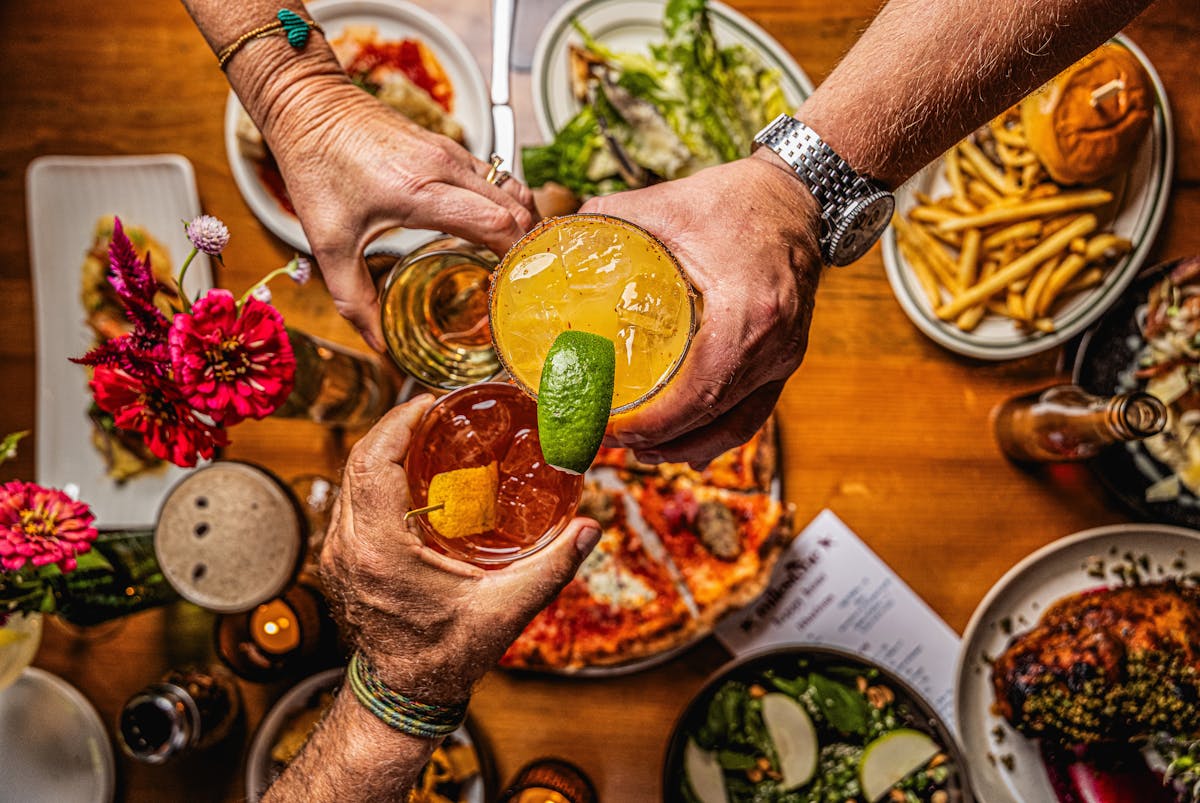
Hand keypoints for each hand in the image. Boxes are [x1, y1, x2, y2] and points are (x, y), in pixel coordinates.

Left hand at [265, 78, 538, 350]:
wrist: (308, 105)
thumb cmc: (316, 166)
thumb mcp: (329, 243)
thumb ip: (354, 300)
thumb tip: (379, 344)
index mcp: (419, 191)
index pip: (497, 222)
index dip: (516, 257)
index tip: (514, 286)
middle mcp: (444, 167)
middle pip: (517, 207)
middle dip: (528, 246)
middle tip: (521, 281)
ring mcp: (450, 152)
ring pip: (513, 188)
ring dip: (523, 223)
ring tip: (514, 259)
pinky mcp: (448, 145)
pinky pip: (497, 177)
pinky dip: (507, 205)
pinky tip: (494, 230)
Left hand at [318, 396, 599, 703]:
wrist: (405, 694)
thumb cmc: (447, 657)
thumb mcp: (506, 610)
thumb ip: (551, 567)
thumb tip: (590, 528)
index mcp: (380, 552)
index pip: (373, 463)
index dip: (399, 422)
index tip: (432, 404)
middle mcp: (349, 548)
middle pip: (358, 461)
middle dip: (396, 427)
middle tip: (437, 413)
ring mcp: (338, 555)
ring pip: (350, 480)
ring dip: (384, 452)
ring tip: (427, 437)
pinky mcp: (341, 561)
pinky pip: (351, 502)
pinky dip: (378, 478)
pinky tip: (414, 477)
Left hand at [580, 151, 821, 463]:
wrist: (798, 196)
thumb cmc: (741, 200)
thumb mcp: (668, 204)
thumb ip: (607, 221)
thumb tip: (553, 243)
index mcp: (748, 314)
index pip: (698, 393)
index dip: (651, 423)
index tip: (608, 427)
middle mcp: (774, 346)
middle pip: (714, 421)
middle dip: (659, 441)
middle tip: (608, 440)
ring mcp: (784, 357)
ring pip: (736, 427)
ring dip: (686, 446)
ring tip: (639, 448)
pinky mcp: (784, 359)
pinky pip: (751, 413)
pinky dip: (713, 432)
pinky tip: (681, 441)